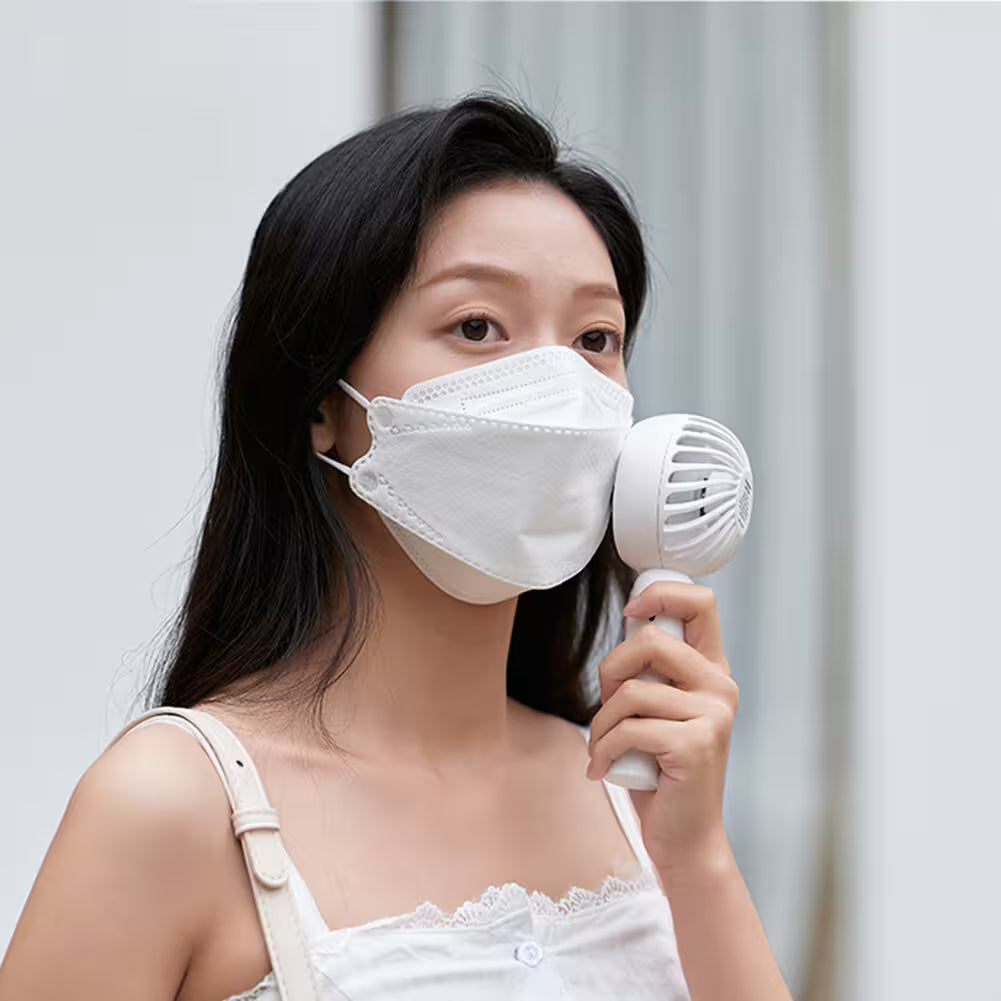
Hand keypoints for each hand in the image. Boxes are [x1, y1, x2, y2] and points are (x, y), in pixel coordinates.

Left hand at [586, 580, 738, 873]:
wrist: (686, 837)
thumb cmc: (660, 769)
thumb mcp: (656, 710)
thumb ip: (647, 671)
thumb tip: (629, 623)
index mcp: (712, 670)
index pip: (701, 601)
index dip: (661, 593)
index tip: (631, 611)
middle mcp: (720, 686)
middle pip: (651, 639)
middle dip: (612, 669)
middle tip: (606, 706)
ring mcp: (713, 715)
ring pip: (631, 691)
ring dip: (601, 723)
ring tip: (603, 747)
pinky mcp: (696, 745)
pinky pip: (629, 728)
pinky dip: (603, 749)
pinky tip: (603, 769)